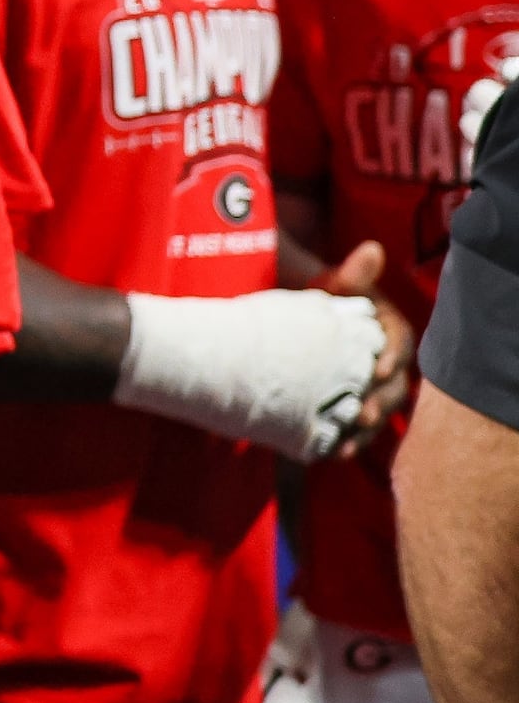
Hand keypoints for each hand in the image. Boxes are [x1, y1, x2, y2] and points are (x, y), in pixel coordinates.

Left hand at [321, 242, 419, 439]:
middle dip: (380, 402)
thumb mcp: (338, 283)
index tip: (379, 367)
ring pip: (378, 413)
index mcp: (392, 335)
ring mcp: (374, 390)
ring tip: (349, 442)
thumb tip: (371, 249)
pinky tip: (332, 452)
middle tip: (363, 414)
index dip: (392, 357)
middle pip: (393, 388)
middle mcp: (390, 366)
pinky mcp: (355, 407)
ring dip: (365, 430)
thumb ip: (354, 273)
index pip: (400, 346)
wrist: (303, 317)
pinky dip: (346, 441)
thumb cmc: (327, 297)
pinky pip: (356, 429)